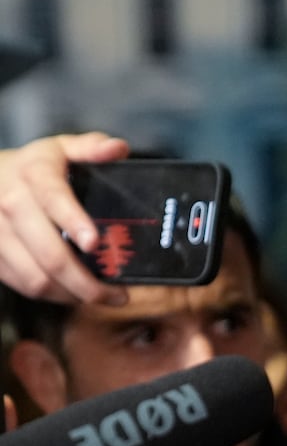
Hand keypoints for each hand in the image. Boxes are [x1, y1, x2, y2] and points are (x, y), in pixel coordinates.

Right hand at [0, 133, 130, 305]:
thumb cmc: (34, 167)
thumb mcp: (61, 149)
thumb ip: (90, 148)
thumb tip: (118, 148)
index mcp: (33, 174)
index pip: (53, 199)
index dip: (73, 221)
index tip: (94, 242)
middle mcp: (10, 204)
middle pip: (49, 254)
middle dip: (86, 282)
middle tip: (117, 295)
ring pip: (35, 278)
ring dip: (72, 295)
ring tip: (101, 298)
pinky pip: (23, 285)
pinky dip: (52, 295)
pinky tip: (73, 294)